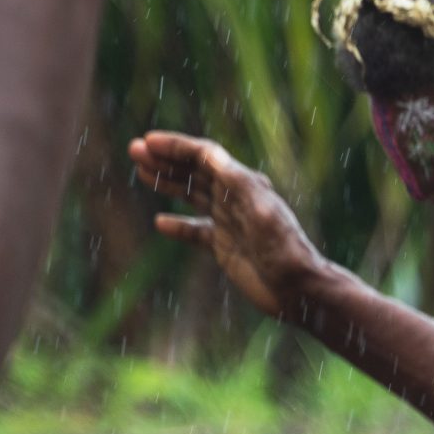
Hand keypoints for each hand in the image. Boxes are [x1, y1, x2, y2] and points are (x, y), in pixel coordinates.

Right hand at [130, 132, 326, 319]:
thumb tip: (210, 154)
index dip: (177, 147)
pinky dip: (178, 227)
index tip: (147, 142)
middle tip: (133, 150)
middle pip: (194, 172)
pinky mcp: (225, 248)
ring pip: (192, 196)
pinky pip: (196, 232)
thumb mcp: (262, 213)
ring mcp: (229, 224)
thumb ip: (238, 183)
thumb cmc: (287, 251)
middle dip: (165, 159)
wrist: (300, 291)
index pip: (205, 157)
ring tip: (140, 171)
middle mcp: (236, 200)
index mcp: (245, 185)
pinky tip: (160, 223)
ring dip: (167, 182)